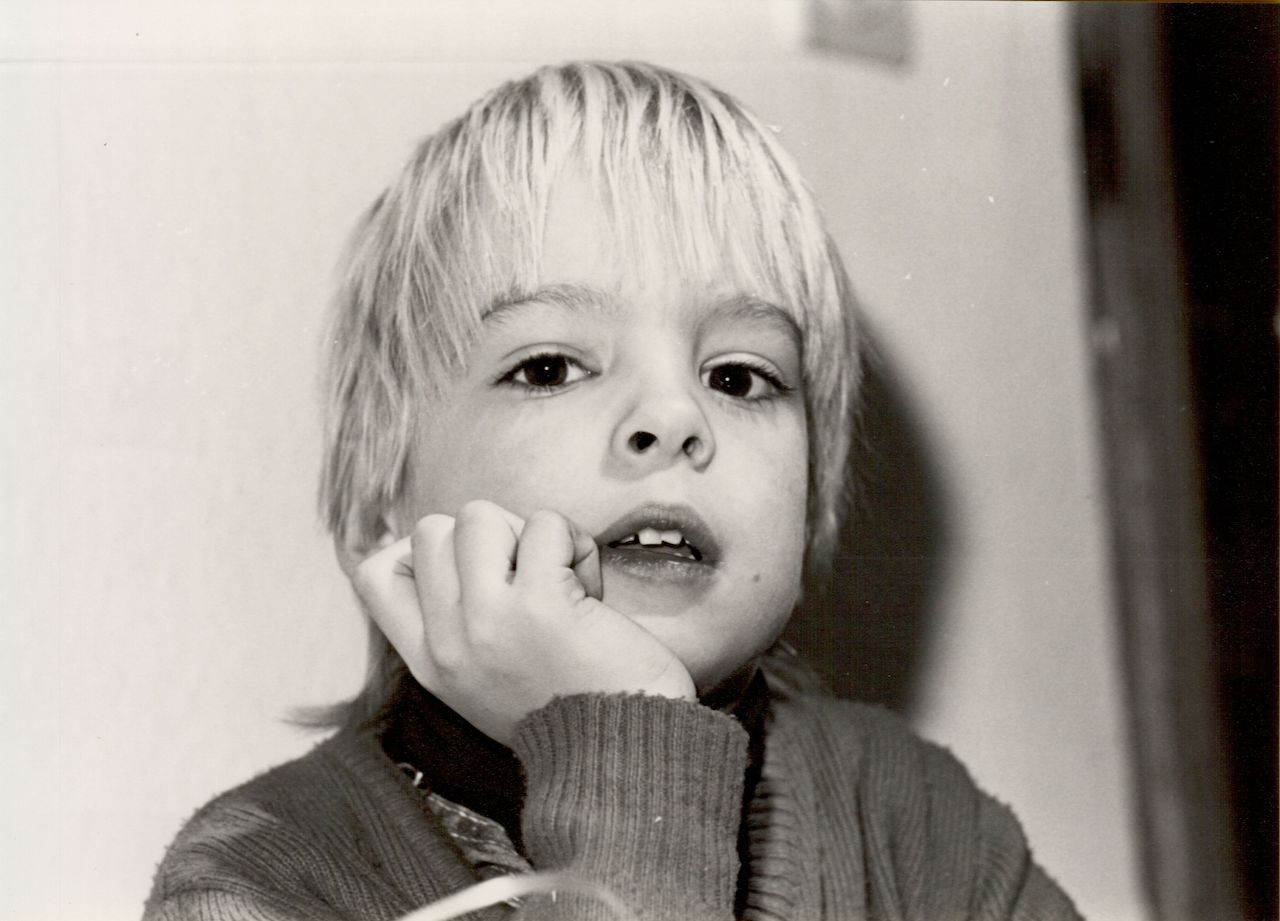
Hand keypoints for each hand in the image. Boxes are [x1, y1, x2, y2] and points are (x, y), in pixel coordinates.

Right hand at [351, 500, 696, 744]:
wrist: (620, 755)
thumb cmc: (570, 712)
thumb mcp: (483, 683)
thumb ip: (459, 629)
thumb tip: (455, 548)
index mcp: (430, 663)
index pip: (373, 575)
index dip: (415, 550)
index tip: (467, 567)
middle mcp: (449, 642)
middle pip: (430, 531)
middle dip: (485, 535)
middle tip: (525, 575)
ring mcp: (490, 620)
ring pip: (478, 516)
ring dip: (527, 533)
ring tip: (557, 577)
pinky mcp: (542, 603)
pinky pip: (544, 526)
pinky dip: (574, 542)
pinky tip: (589, 586)